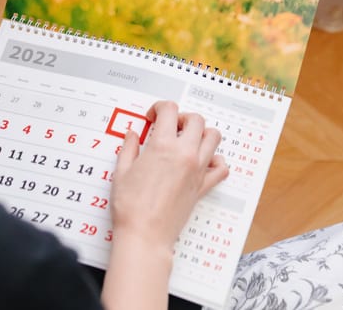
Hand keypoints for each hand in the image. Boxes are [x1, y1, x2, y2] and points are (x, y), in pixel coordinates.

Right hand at [111, 102, 227, 251]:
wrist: (145, 235)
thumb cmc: (131, 207)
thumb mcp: (121, 171)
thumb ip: (129, 147)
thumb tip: (132, 134)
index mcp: (163, 146)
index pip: (170, 110)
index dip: (159, 108)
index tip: (153, 117)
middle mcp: (185, 154)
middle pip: (196, 120)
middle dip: (183, 117)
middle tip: (170, 127)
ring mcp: (197, 170)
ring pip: (214, 137)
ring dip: (202, 133)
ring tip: (187, 141)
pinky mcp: (203, 186)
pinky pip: (221, 168)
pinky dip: (217, 162)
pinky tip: (203, 163)